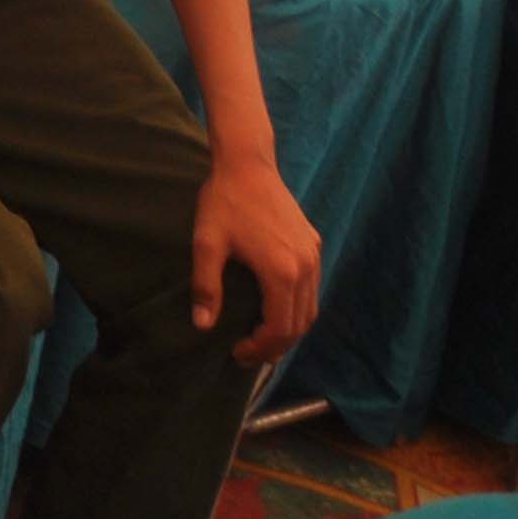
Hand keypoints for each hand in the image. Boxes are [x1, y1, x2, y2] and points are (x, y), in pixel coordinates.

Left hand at [192, 150, 320, 365]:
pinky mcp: (314, 245)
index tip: (237, 353)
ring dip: (289, 330)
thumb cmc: (224, 202)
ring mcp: (314, 256)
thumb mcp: (206, 244)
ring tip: (261, 339)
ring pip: (310, 309)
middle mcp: (306, 268)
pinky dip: (297, 309)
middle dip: (275, 346)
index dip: (260, 347)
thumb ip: (206, 286)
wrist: (248, 164)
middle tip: (248, 354)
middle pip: (300, 324)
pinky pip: (312, 289)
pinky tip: (275, 310)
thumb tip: (203, 326)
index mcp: (282, 272)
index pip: (279, 328)